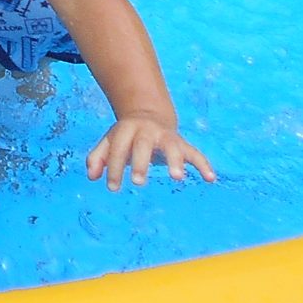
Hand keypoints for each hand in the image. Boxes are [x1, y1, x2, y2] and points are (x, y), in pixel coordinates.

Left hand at [87, 116, 216, 189]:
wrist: (147, 115)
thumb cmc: (125, 136)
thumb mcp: (109, 141)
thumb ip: (98, 157)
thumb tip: (92, 176)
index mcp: (126, 129)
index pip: (118, 148)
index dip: (113, 168)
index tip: (112, 187)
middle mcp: (148, 131)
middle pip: (143, 144)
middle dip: (140, 162)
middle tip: (136, 181)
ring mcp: (167, 136)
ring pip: (172, 147)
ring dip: (175, 161)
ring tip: (177, 177)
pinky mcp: (182, 144)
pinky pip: (195, 153)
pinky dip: (203, 164)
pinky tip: (211, 178)